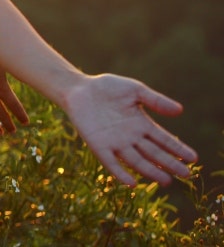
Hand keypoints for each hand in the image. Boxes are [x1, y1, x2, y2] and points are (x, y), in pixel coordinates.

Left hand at [63, 74, 196, 186]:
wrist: (79, 89)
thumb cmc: (107, 88)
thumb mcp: (135, 91)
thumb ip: (155, 100)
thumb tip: (180, 110)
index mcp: (141, 124)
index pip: (164, 140)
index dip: (177, 149)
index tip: (193, 158)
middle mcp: (130, 137)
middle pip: (154, 153)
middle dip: (170, 164)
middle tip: (186, 175)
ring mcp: (115, 142)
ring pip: (137, 161)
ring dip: (151, 171)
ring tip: (166, 181)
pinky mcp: (98, 145)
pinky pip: (110, 162)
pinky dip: (120, 172)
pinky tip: (132, 183)